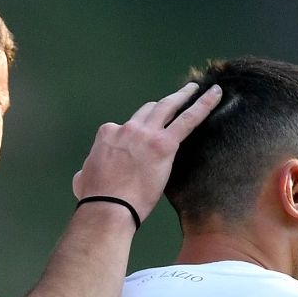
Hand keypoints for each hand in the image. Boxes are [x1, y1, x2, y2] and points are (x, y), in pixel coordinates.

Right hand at [71, 82, 223, 221]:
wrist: (108, 207)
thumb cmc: (95, 198)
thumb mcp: (83, 179)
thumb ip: (86, 172)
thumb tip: (82, 177)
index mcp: (108, 134)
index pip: (125, 127)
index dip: (135, 134)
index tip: (143, 144)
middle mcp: (126, 128)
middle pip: (149, 110)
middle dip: (163, 104)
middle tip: (178, 97)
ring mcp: (146, 134)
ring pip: (168, 107)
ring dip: (183, 96)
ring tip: (196, 89)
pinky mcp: (164, 144)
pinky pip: (189, 120)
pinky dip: (204, 105)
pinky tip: (215, 96)